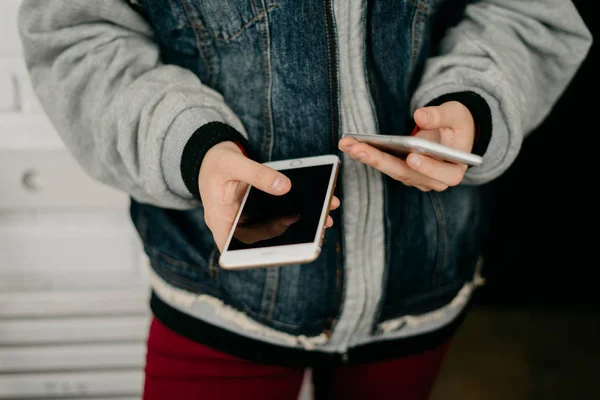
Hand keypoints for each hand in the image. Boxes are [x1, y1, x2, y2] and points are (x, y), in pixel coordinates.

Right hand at [199, 141, 339, 250]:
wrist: (214, 155)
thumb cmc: (216, 161)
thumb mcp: (233, 163)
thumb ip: (257, 174)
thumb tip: (284, 187)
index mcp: (218, 218)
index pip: (229, 247)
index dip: (247, 257)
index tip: (273, 254)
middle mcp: (234, 224)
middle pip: (258, 242)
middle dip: (287, 242)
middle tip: (313, 237)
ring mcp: (248, 220)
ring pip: (273, 232)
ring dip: (299, 228)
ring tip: (324, 221)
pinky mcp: (259, 212)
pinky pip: (278, 216)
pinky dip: (296, 213)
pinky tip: (317, 207)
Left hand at [338, 101, 475, 191]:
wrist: (452, 132)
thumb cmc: (457, 124)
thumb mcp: (455, 114)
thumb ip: (440, 115)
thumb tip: (420, 116)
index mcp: (454, 170)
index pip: (443, 174)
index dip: (428, 167)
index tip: (412, 158)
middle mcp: (434, 180)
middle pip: (407, 174)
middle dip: (381, 161)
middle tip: (360, 149)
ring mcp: (416, 179)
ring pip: (391, 171)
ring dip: (369, 158)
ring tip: (349, 144)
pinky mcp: (403, 173)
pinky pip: (385, 165)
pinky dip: (369, 155)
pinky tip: (352, 145)